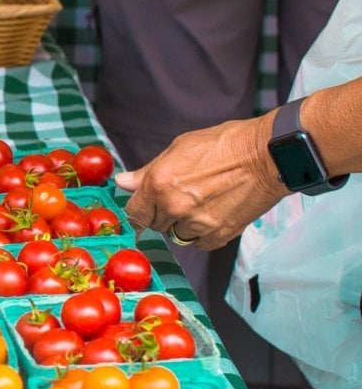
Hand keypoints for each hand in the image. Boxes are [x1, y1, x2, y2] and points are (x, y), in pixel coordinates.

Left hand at [115, 113, 285, 250]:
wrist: (267, 156)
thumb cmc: (224, 145)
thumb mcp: (178, 148)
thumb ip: (147, 171)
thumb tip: (122, 183)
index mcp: (159, 184)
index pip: (134, 213)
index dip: (139, 210)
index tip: (144, 208)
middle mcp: (174, 207)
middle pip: (155, 225)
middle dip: (162, 213)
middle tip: (181, 196)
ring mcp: (197, 224)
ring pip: (177, 235)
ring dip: (183, 224)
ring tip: (201, 202)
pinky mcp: (219, 235)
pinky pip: (199, 243)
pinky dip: (202, 234)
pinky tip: (213, 213)